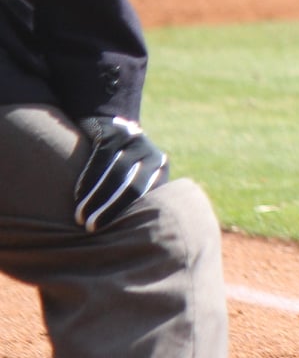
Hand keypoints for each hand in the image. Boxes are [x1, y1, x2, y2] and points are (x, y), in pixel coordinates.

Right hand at [74, 115, 168, 231]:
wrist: (110, 122)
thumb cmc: (121, 162)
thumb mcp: (136, 174)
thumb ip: (138, 196)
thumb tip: (137, 235)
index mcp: (161, 169)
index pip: (150, 197)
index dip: (130, 216)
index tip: (115, 235)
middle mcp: (152, 154)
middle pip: (133, 188)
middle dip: (111, 210)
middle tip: (92, 229)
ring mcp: (135, 141)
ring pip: (115, 175)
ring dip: (95, 198)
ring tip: (80, 216)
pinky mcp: (114, 132)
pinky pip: (100, 160)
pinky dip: (88, 180)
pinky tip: (78, 196)